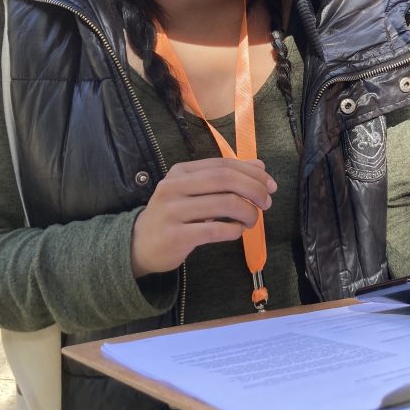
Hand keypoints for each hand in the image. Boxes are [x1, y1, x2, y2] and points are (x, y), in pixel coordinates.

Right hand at [131, 158, 276, 276]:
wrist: (138, 245)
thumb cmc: (174, 215)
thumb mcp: (195, 191)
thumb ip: (225, 177)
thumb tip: (259, 165)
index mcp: (181, 172)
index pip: (224, 165)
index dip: (252, 173)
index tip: (270, 185)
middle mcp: (174, 187)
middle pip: (225, 179)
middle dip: (254, 189)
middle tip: (267, 202)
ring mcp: (173, 211)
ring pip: (224, 204)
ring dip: (248, 212)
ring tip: (252, 220)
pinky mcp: (176, 236)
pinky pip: (215, 230)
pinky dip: (234, 230)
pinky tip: (237, 231)